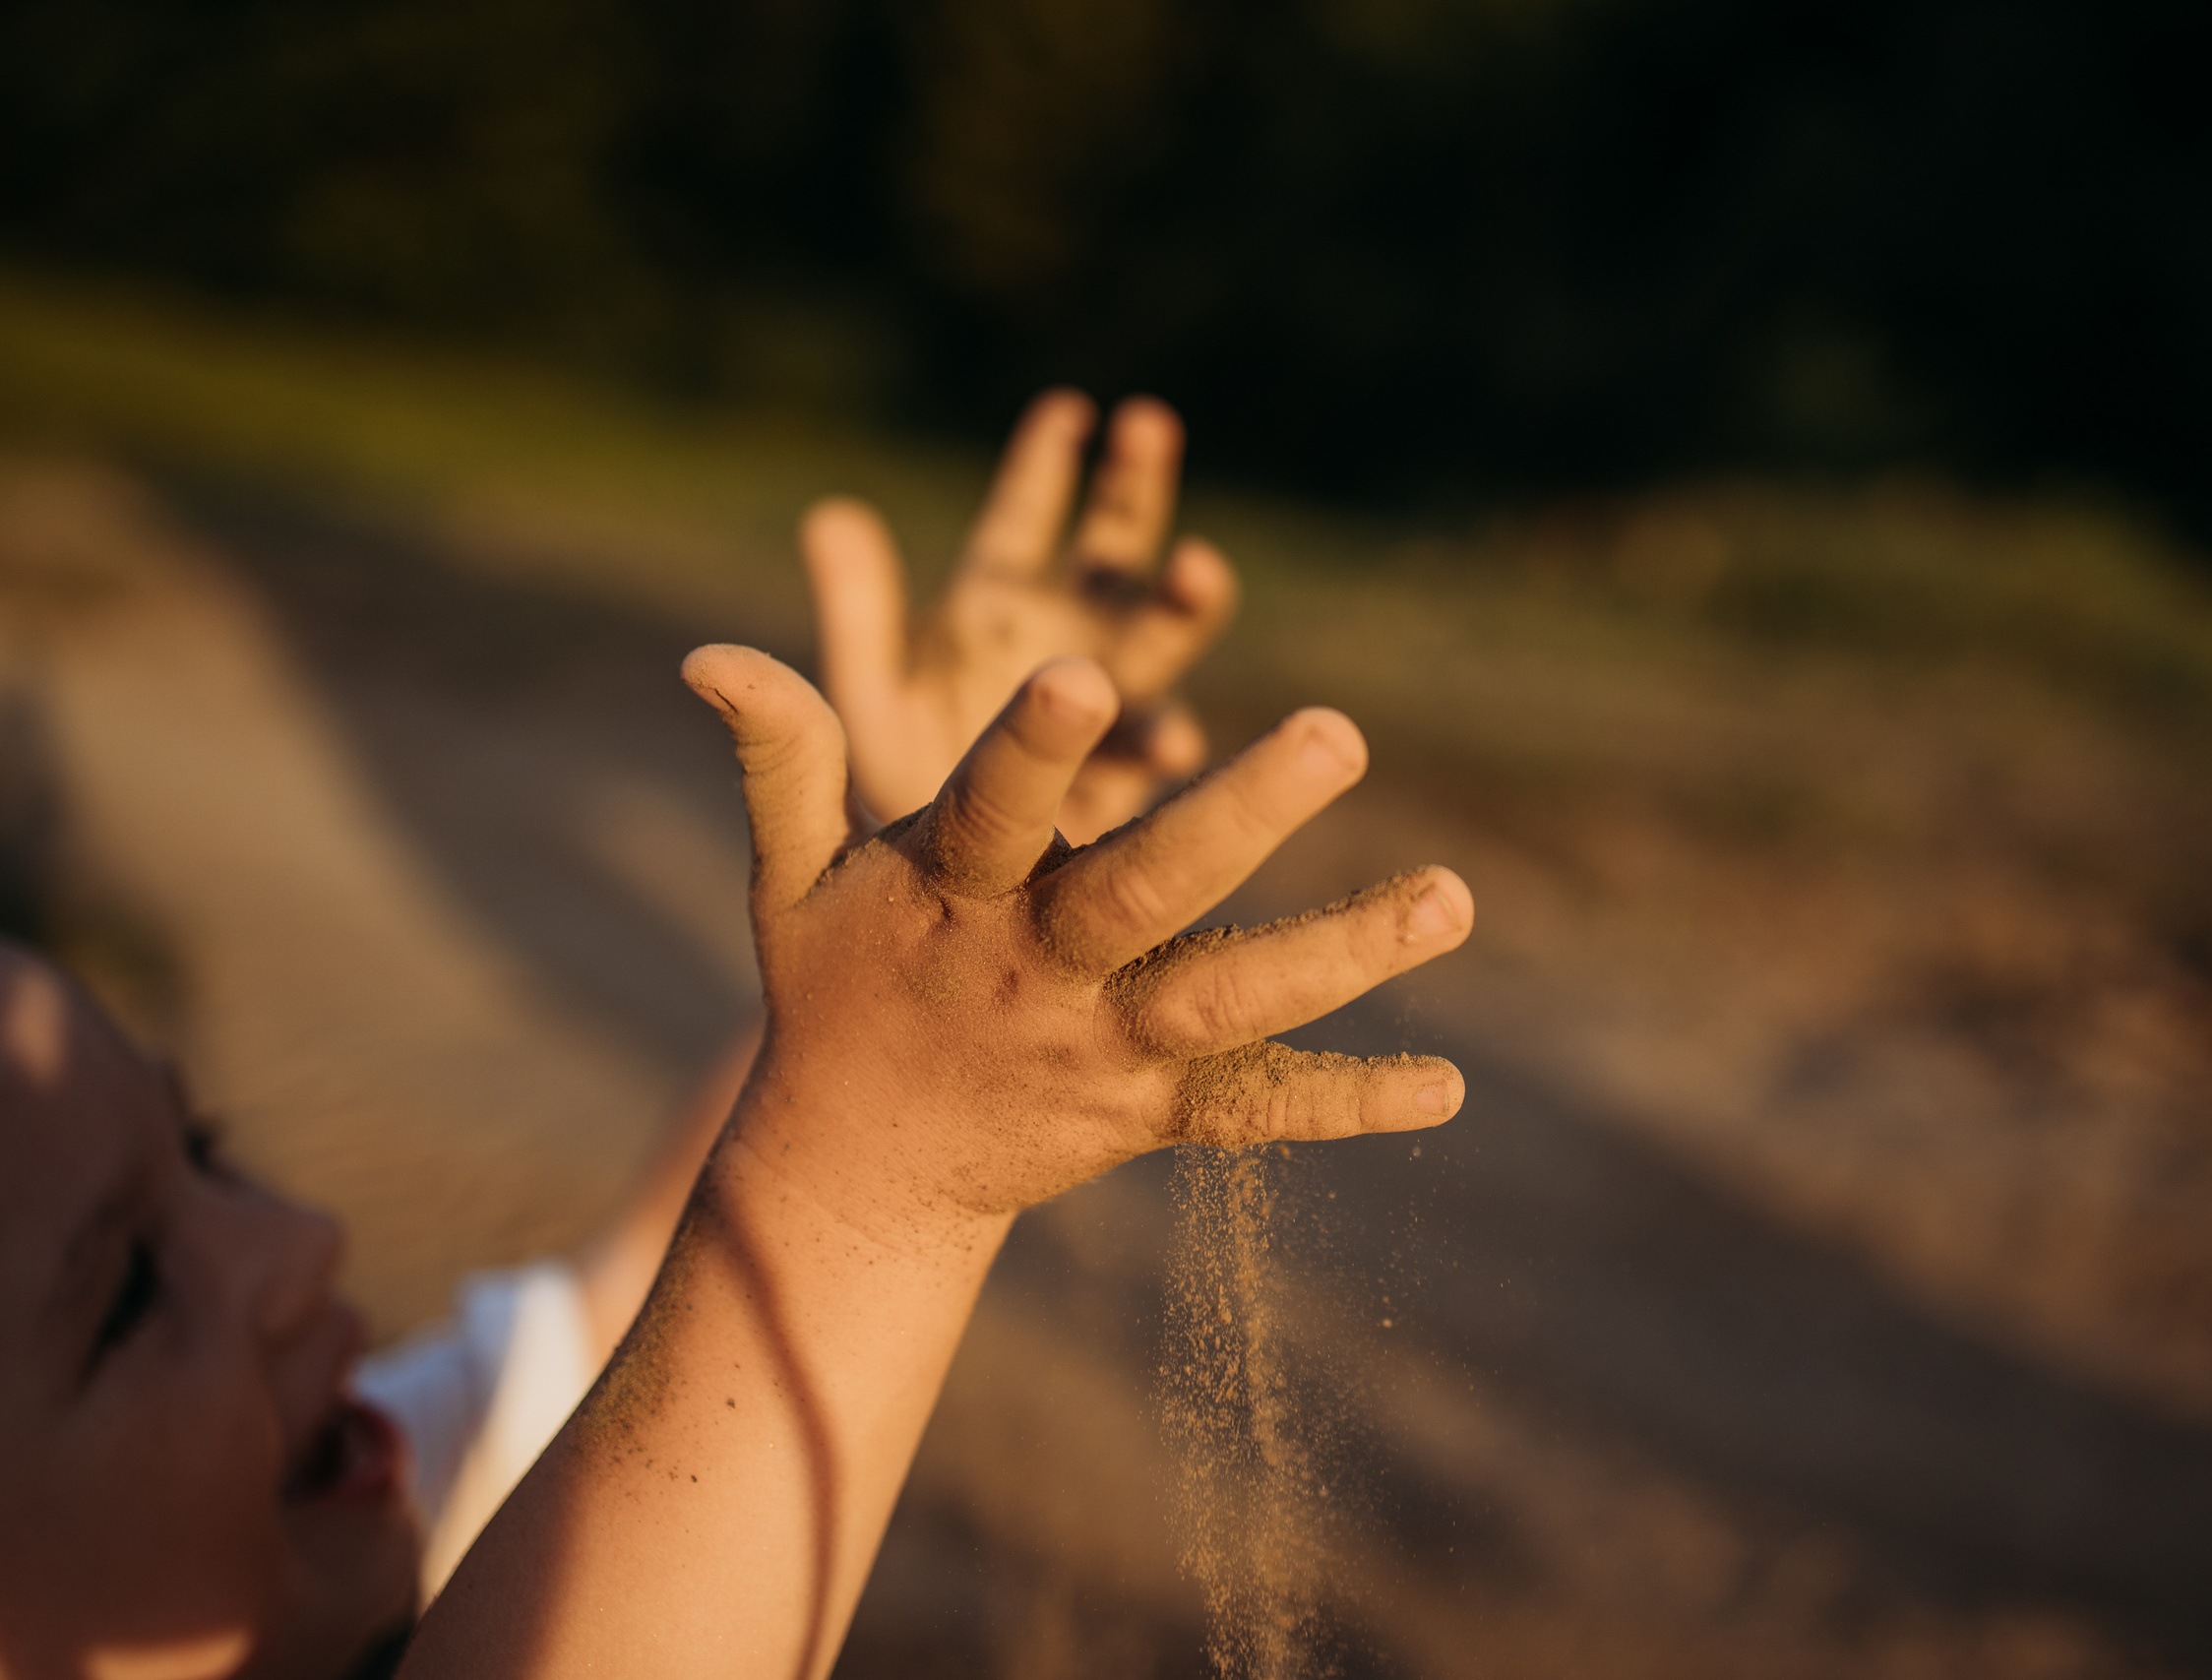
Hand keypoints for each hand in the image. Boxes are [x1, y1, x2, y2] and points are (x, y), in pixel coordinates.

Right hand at [682, 645, 1471, 1221]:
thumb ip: (782, 757)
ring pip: (1228, 1000)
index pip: (992, 809)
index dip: (1033, 748)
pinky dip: (1346, 1101)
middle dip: (1240, 817)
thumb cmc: (837, 982)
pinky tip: (1445, 1084)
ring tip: (1453, 895)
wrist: (859, 1169)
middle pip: (1145, 891)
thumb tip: (706, 652)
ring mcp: (1103, 1047)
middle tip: (1340, 732)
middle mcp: (1036, 970)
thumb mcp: (792, 873)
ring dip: (1341, 953)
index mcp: (950, 895)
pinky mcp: (1151, 1110)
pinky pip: (1255, 1112)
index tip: (1081, 673)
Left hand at [803, 390, 1238, 844]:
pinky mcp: (1127, 780)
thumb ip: (859, 613)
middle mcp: (1059, 643)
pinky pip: (1153, 750)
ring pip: (1154, 637)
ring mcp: (1103, 709)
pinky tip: (1171, 743)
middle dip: (1131, 490)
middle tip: (1148, 427)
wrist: (930, 913)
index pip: (1021, 519)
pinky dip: (1163, 738)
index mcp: (991, 613)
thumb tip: (829, 511)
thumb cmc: (887, 794)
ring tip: (1196, 566)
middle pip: (1109, 551)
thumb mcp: (871, 699)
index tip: (1069, 409)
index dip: (1043, 465)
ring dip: (1179, 598)